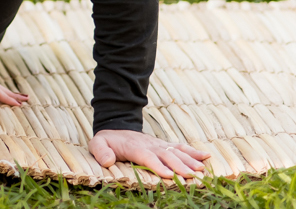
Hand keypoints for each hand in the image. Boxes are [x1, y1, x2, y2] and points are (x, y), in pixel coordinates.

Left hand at [89, 129, 208, 179]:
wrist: (115, 127)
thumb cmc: (107, 140)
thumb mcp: (96, 143)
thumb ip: (100, 151)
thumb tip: (107, 160)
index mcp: (133, 146)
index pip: (146, 156)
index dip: (157, 165)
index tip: (168, 175)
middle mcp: (149, 144)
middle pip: (165, 155)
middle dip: (178, 165)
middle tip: (191, 176)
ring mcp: (158, 144)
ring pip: (175, 151)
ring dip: (189, 160)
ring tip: (201, 169)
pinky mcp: (164, 145)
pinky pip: (179, 147)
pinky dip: (193, 152)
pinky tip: (206, 156)